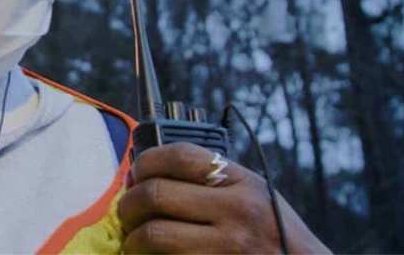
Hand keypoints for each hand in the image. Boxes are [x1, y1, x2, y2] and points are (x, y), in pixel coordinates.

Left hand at [118, 142, 329, 253]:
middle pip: (156, 194)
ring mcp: (228, 247)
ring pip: (154, 234)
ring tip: (134, 239)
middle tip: (127, 212)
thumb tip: (150, 173)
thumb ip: (213, 181)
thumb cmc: (277, 236)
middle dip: (129, 204)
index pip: (179, 156)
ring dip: (133, 238)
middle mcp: (237, 212)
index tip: (136, 174)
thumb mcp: (255, 195)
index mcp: (243, 184)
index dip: (145, 162)